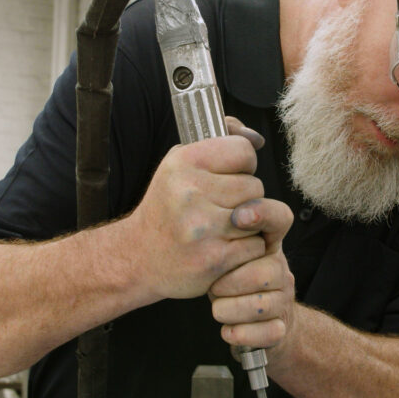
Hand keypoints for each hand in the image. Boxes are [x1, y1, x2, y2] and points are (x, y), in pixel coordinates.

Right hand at [122, 117, 270, 300]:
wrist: (138, 258)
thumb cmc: (167, 206)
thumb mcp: (180, 163)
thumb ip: (221, 139)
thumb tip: (257, 138)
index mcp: (183, 163)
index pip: (244, 151)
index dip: (243, 164)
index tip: (228, 176)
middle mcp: (190, 193)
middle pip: (255, 186)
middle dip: (245, 198)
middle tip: (219, 208)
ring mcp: (203, 228)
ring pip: (260, 217)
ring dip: (250, 224)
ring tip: (222, 228)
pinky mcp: (215, 259)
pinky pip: (257, 245)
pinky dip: (247, 249)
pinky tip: (223, 248)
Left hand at [209, 198, 294, 356]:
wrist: (266, 323)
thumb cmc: (236, 283)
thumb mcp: (228, 255)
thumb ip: (220, 236)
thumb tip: (199, 217)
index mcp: (269, 246)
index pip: (280, 218)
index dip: (262, 213)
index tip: (236, 217)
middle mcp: (281, 271)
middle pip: (263, 271)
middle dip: (228, 283)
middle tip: (214, 287)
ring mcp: (283, 301)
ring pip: (261, 306)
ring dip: (229, 310)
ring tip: (218, 308)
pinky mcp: (281, 329)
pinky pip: (267, 333)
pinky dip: (240, 333)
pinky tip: (229, 329)